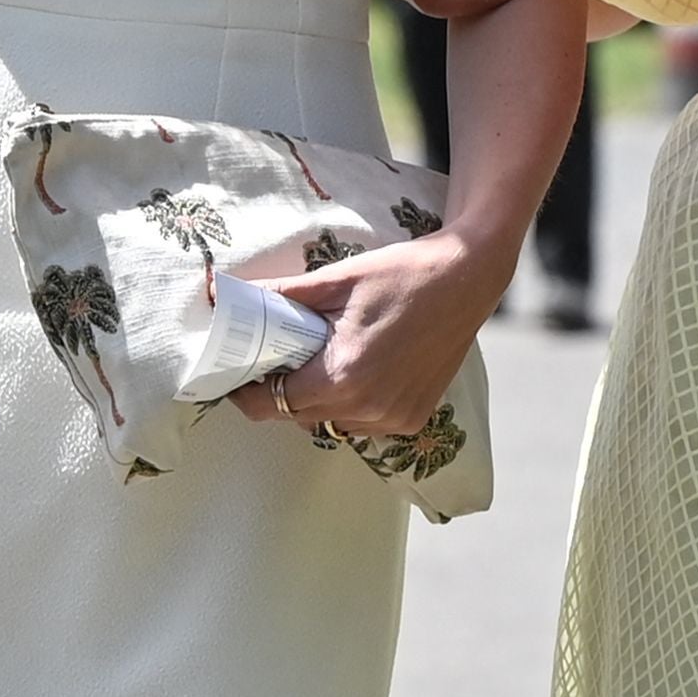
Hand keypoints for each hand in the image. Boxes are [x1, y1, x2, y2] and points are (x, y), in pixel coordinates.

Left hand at [240, 230, 503, 438]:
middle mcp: (368, 408)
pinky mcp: (413, 418)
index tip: (235, 376)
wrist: (466, 277)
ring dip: (315, 400)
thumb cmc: (400, 273)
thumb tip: (231, 295)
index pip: (273, 403)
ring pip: (331, 423)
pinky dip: (349, 404)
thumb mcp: (335, 279)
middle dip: (278, 392)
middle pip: (298, 415)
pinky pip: (363, 423)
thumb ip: (280, 296)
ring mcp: (394, 419)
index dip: (247, 392)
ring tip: (316, 359)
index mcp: (343, 375)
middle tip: (273, 358)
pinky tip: (354, 369)